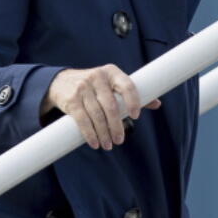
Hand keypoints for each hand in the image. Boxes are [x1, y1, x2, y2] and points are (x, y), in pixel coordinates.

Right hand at [39, 65, 160, 149]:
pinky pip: (82, 120)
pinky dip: (90, 134)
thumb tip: (156, 103)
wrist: (61, 82)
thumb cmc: (94, 86)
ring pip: (97, 115)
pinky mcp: (71, 99)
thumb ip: (131, 93)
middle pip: (111, 106)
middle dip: (116, 126)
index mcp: (111, 72)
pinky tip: (95, 142)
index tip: (135, 116)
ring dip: (104, 133)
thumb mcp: (111, 84)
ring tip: (108, 145)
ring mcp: (83, 87)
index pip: (127, 85)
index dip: (133, 101)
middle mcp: (97, 77)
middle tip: (120, 140)